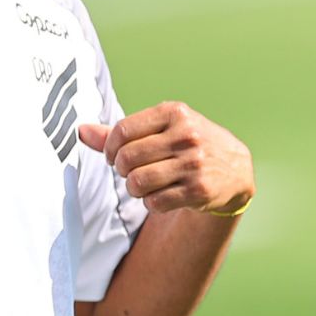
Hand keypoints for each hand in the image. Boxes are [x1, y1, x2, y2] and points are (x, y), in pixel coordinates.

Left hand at [78, 102, 253, 214]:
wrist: (235, 169)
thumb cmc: (187, 144)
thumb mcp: (161, 128)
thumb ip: (121, 132)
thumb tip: (81, 131)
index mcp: (174, 113)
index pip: (122, 130)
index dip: (109, 148)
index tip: (113, 157)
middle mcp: (186, 135)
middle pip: (126, 159)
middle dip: (121, 170)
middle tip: (130, 172)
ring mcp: (194, 163)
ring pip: (137, 183)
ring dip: (134, 189)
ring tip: (144, 185)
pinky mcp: (198, 190)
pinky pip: (154, 202)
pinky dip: (151, 203)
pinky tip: (162, 195)